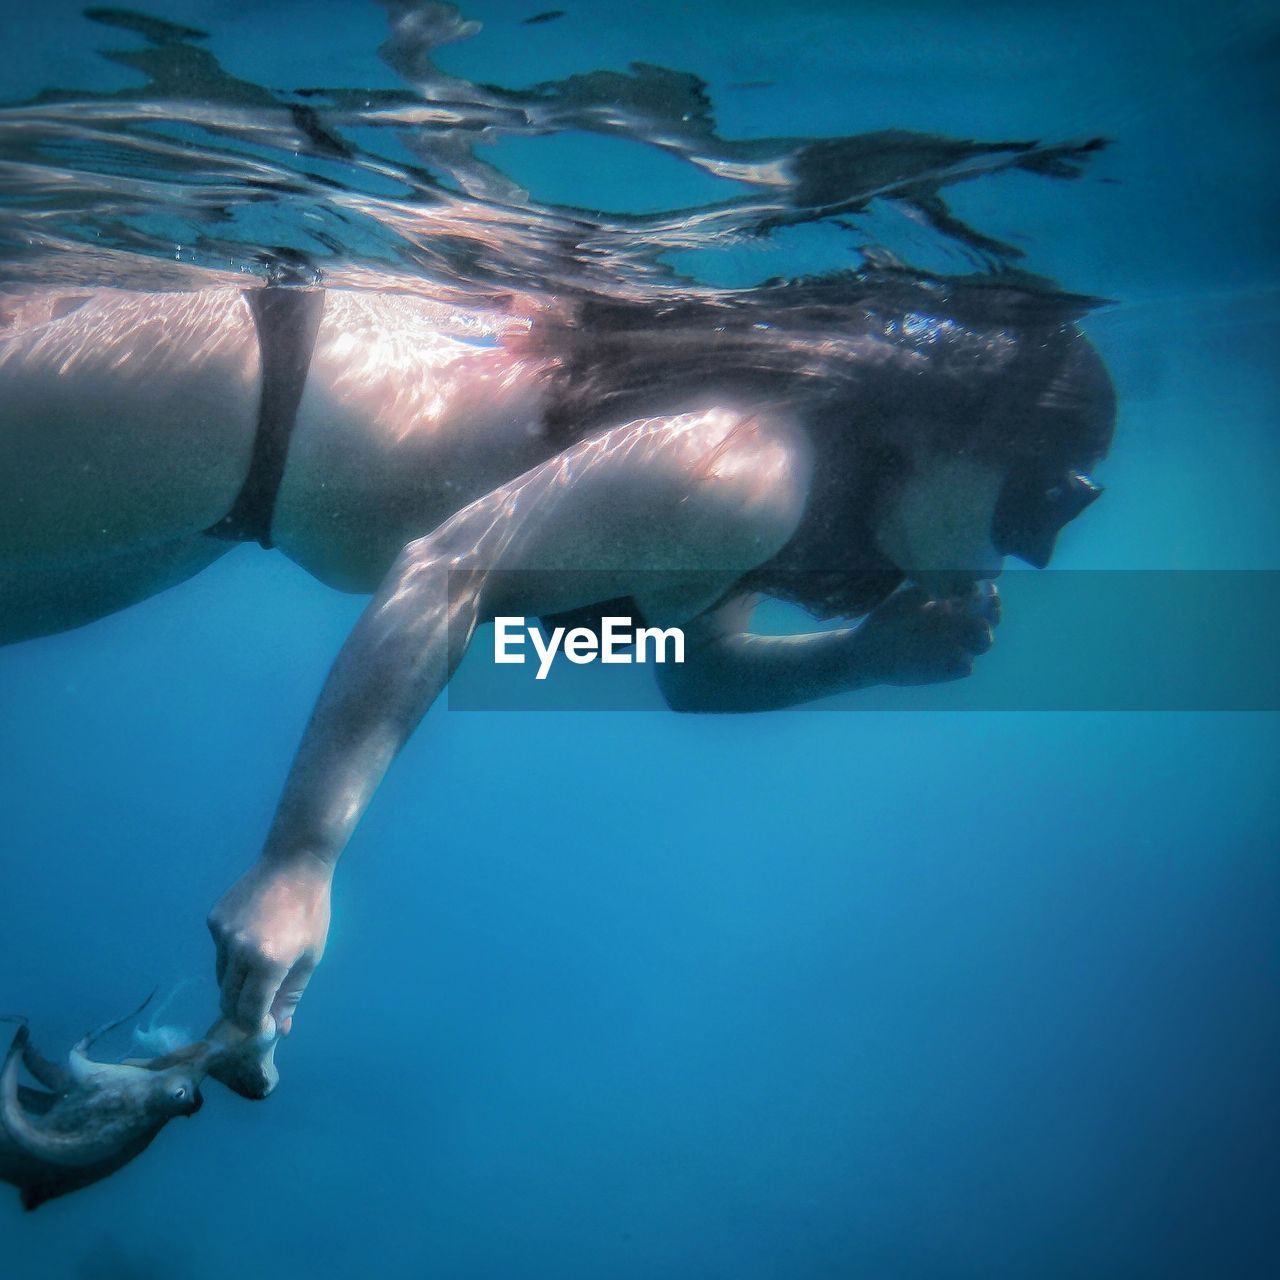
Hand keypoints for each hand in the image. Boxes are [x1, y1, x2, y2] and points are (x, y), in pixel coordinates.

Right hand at [207, 853, 331, 1035]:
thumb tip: (279, 1029)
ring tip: (260, 969)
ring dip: (236, 985)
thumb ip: (291, 995)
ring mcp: (222, 934)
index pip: (249, 1012)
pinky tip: (252, 939)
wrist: (293, 864)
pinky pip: (220, 952)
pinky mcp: (214, 921)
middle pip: (228, 1000)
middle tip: (258, 1011)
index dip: (254, 1026)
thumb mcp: (310, 956)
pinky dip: (232, 957)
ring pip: (222, 977)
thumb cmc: (310, 911)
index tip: (264, 1027)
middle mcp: (239, 951)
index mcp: (268, 963)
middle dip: (241, 1013)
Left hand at [856, 580, 999, 685]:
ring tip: (978, 627)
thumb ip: (930, 588)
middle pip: (990, 620)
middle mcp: (958, 627)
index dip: (990, 593)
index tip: (987, 586)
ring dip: (985, 635)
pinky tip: (957, 653)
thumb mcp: (906, 598)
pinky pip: (965, 667)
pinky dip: (965, 660)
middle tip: (988, 604)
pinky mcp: (947, 669)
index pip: (983, 600)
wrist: (870, 651)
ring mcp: (955, 648)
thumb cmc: (888, 619)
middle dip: (994, 612)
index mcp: (952, 607)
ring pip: (983, 643)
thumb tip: (954, 576)